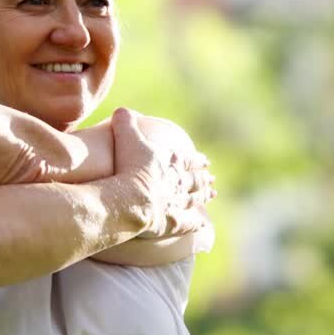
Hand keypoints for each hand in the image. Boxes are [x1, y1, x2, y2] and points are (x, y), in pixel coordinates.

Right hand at [110, 108, 215, 236]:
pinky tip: (202, 224)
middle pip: (194, 180)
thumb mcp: (126, 138)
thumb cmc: (129, 166)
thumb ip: (125, 123)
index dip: (195, 160)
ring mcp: (178, 202)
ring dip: (203, 197)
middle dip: (202, 178)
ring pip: (194, 199)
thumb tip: (121, 110)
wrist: (131, 197)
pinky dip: (195, 224)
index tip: (205, 161)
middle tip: (211, 178)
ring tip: (211, 195)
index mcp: (171, 162)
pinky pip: (187, 224)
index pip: (187, 160)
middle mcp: (179, 182)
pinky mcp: (173, 223)